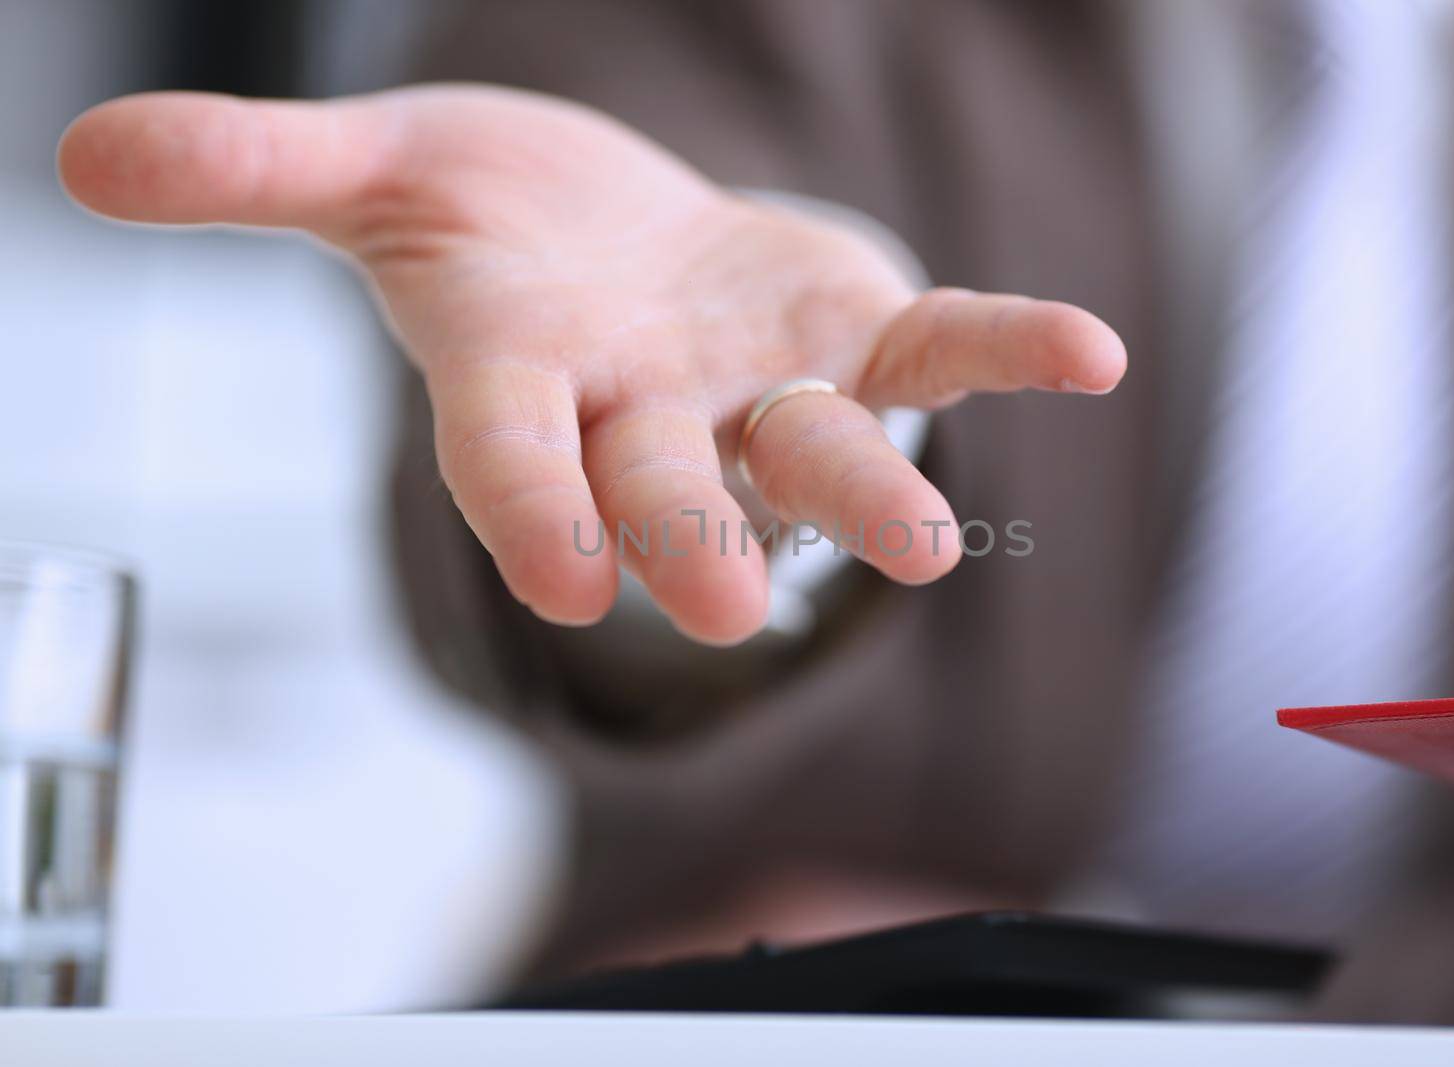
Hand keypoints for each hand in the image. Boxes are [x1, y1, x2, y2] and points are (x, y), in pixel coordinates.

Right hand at [59, 84, 1124, 644]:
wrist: (622, 244)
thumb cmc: (500, 229)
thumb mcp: (380, 178)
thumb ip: (260, 174)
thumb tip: (86, 156)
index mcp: (529, 379)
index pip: (513, 458)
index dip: (530, 512)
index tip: (564, 585)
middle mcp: (650, 411)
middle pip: (664, 486)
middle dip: (692, 541)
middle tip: (731, 613)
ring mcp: (759, 387)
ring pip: (808, 451)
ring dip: (864, 496)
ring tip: (921, 549)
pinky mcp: (852, 339)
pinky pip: (937, 348)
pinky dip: (1006, 347)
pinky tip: (1091, 351)